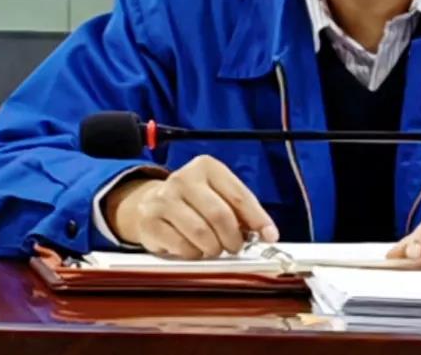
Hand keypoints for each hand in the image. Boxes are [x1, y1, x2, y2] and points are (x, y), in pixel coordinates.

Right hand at [103, 155, 277, 257]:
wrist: (150, 203)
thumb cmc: (193, 201)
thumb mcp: (218, 194)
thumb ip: (241, 210)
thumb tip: (265, 233)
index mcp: (206, 167)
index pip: (238, 195)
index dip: (257, 219)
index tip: (270, 235)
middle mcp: (183, 178)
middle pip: (219, 215)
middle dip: (234, 238)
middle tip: (236, 246)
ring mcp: (164, 199)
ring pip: (201, 233)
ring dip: (214, 248)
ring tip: (214, 248)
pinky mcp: (151, 221)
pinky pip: (182, 246)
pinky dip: (194, 254)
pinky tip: (194, 248)